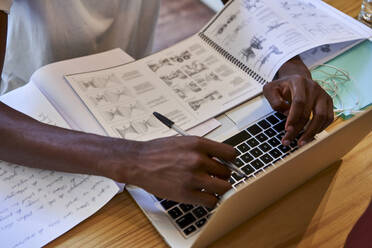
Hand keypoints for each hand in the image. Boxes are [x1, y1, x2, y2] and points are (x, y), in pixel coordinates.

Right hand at [110, 136, 235, 207]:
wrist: (138, 162)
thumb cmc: (158, 152)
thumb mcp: (184, 141)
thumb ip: (203, 149)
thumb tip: (222, 159)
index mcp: (198, 144)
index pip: (231, 153)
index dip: (231, 161)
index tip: (228, 164)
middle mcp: (198, 159)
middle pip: (227, 172)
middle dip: (221, 175)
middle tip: (213, 176)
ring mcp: (193, 177)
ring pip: (223, 187)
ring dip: (218, 188)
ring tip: (209, 186)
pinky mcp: (186, 194)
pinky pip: (211, 201)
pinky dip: (210, 200)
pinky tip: (202, 195)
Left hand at [263, 74, 333, 145]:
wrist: (296, 78)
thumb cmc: (282, 86)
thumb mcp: (270, 89)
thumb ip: (274, 100)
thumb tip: (287, 113)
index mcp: (299, 82)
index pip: (299, 101)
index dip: (293, 117)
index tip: (287, 129)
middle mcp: (314, 88)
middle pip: (310, 112)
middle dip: (298, 129)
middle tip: (288, 140)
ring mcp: (323, 95)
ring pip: (322, 116)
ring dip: (312, 132)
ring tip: (301, 142)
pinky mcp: (328, 102)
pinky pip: (328, 118)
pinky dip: (320, 128)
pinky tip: (310, 135)